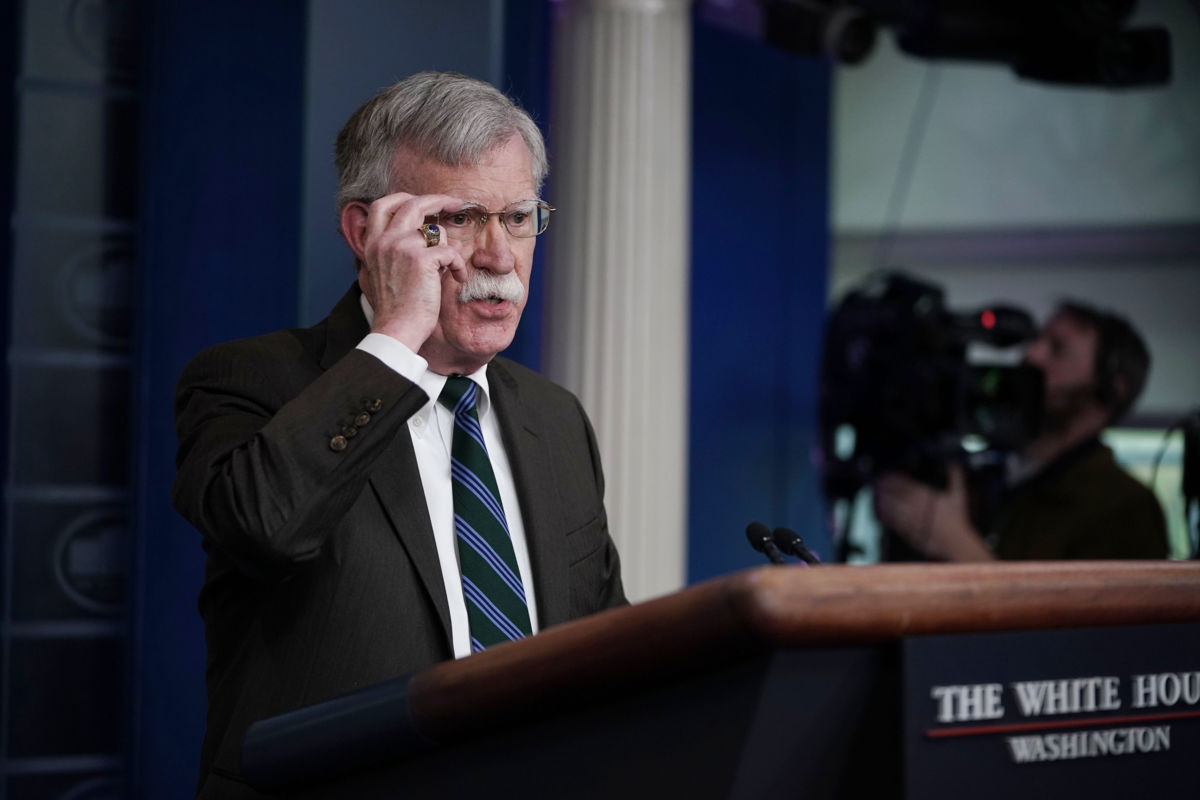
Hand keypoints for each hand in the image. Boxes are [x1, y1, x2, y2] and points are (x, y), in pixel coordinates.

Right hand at [343, 192, 469, 351]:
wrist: (397, 329)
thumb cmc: (397, 306)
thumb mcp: (387, 270)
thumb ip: (396, 249)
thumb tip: (424, 232)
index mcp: (373, 242)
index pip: (383, 204)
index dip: (406, 198)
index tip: (424, 202)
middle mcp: (384, 240)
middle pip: (412, 204)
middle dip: (437, 199)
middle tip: (455, 203)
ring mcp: (402, 247)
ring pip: (436, 229)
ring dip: (449, 248)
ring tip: (448, 269)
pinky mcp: (421, 259)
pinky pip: (451, 251)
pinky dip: (459, 265)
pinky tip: (457, 278)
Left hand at [872, 466, 992, 560]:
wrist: (957, 543)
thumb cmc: (958, 521)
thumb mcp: (960, 496)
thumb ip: (956, 479)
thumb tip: (955, 466)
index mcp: (927, 497)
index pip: (907, 485)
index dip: (896, 479)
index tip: (887, 475)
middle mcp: (917, 507)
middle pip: (897, 495)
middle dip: (886, 488)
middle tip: (877, 483)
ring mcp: (912, 520)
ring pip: (894, 508)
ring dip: (884, 501)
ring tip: (876, 495)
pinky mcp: (909, 532)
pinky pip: (894, 522)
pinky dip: (886, 516)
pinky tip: (880, 513)